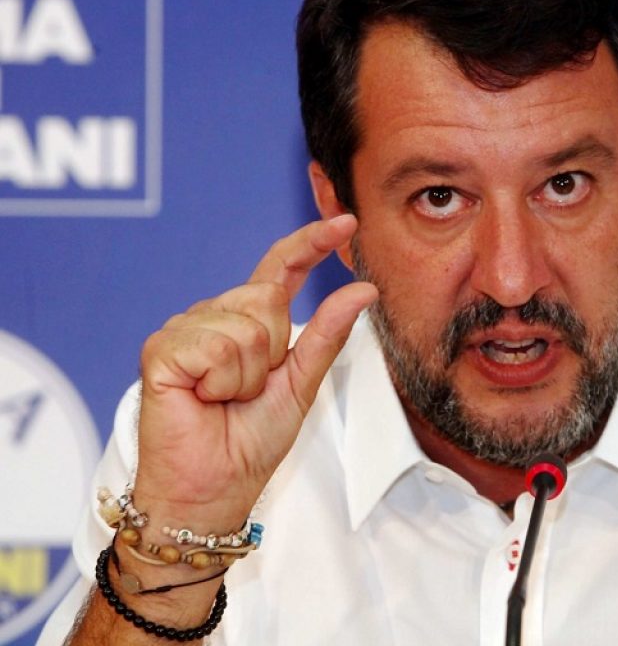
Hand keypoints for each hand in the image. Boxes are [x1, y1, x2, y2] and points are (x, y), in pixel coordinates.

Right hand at [132, 214, 376, 532]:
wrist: (214, 487)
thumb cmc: (251, 440)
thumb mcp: (303, 383)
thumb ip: (328, 334)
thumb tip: (363, 289)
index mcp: (250, 321)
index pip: (281, 268)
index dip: (311, 243)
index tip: (346, 222)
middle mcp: (216, 315)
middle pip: (267, 297)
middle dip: (273, 351)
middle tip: (249, 389)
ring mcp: (186, 329)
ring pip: (246, 323)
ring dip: (248, 373)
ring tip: (225, 397)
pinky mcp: (162, 349)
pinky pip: (216, 344)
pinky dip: (222, 380)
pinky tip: (203, 398)